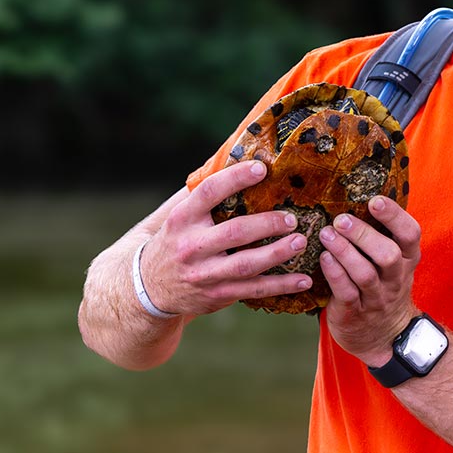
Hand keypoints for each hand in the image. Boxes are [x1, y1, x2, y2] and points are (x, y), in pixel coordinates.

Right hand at [139, 160, 311, 315]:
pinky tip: (302, 280)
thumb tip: (236, 157)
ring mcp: (204, 274)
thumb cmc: (175, 240)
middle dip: (267, 224)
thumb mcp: (179, 215)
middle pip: (234, 232)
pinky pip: (253, 290)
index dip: (235, 178)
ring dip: (277, 253)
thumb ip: (204, 194)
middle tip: (291, 217)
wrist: (151, 286)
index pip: (209, 192)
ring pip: (245, 265)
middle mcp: (191, 246)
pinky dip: (280, 286)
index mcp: (182, 218)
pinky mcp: (217, 294)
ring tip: (300, 241)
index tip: (262, 168)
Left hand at [320, 196, 421, 365]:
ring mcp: (376, 298)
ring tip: (326, 235)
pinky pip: (346, 292)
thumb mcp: (393, 263)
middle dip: (363, 235)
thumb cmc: (383, 286)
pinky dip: (334, 273)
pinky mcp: (355, 312)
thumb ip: (382, 235)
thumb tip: (357, 193)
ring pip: (364, 273)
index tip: (374, 200)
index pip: (410, 234)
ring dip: (344, 252)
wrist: (385, 336)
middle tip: (340, 219)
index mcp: (407, 259)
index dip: (394, 216)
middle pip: (388, 254)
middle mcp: (395, 278)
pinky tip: (323, 258)